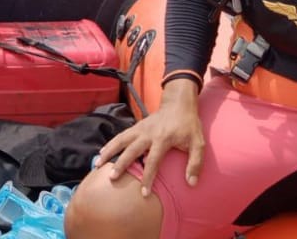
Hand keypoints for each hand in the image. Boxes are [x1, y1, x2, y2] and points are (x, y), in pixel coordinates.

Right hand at [96, 80, 203, 195]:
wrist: (178, 103)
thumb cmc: (189, 125)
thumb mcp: (198, 143)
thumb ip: (195, 163)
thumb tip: (191, 183)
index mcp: (163, 139)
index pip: (153, 161)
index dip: (148, 178)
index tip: (143, 193)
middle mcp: (148, 133)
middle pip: (131, 150)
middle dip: (121, 164)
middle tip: (111, 177)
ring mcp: (140, 128)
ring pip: (121, 140)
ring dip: (109, 151)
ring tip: (97, 164)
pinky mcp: (136, 126)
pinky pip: (121, 136)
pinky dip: (111, 144)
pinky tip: (102, 152)